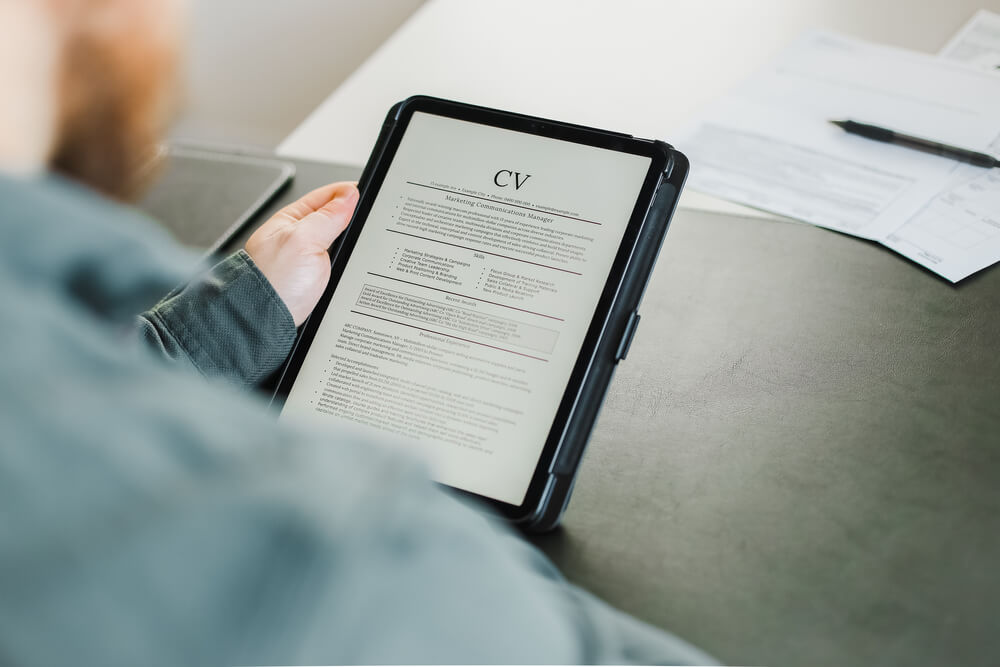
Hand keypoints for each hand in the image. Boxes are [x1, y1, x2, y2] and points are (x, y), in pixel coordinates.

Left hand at [245, 181, 358, 325]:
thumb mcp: (303, 240)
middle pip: (335, 221)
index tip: (369, 194)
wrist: (263, 324)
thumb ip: (328, 216)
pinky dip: (349, 267)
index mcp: (290, 220)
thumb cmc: (272, 282)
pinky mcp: (315, 283)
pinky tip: (356, 268)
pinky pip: (339, 267)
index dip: (348, 193)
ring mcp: (307, 262)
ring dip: (352, 248)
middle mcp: (298, 239)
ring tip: (363, 245)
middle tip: (370, 223)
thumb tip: (348, 196)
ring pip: (340, 246)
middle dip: (354, 222)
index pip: (326, 197)